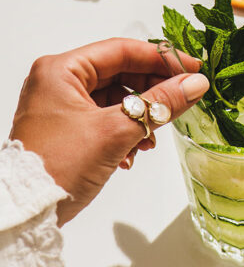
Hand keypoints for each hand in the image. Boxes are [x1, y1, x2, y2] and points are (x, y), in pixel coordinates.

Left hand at [10, 38, 208, 225]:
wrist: (25, 215)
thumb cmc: (57, 168)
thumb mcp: (116, 131)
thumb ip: (159, 103)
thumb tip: (195, 84)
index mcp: (61, 70)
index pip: (121, 51)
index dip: (161, 59)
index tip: (191, 69)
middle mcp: (57, 82)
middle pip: (119, 73)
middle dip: (150, 93)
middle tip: (181, 100)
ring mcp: (60, 106)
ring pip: (115, 98)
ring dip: (139, 117)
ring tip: (151, 139)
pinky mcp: (65, 128)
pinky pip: (105, 118)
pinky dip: (124, 131)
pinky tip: (133, 152)